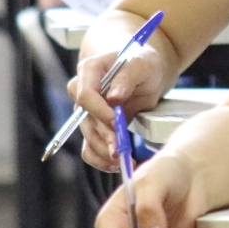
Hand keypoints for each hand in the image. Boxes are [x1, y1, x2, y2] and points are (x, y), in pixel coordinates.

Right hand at [68, 27, 171, 171]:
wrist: (145, 71)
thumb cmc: (143, 62)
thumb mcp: (141, 63)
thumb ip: (127, 76)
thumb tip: (114, 98)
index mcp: (90, 70)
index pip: (85, 94)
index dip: (99, 111)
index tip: (116, 122)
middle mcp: (83, 92)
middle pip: (86, 120)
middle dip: (104, 137)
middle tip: (121, 151)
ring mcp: (87, 112)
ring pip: (88, 137)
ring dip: (104, 152)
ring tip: (124, 161)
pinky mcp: (95, 127)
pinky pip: (89, 148)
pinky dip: (100, 159)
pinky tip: (116, 164)